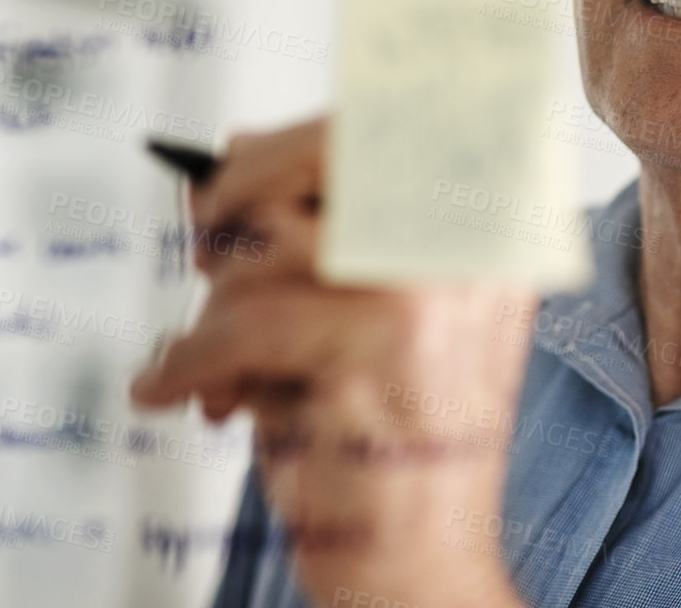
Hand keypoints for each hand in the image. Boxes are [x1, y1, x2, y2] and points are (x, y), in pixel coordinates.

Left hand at [130, 119, 534, 606]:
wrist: (423, 565)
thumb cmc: (390, 438)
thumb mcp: (365, 308)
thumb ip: (317, 226)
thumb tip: (229, 154)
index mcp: (493, 222)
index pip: (395, 118)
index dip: (298, 132)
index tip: (237, 155)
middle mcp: (478, 242)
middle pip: (327, 150)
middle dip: (238, 197)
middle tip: (205, 251)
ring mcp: (432, 292)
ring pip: (267, 248)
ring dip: (215, 314)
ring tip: (226, 367)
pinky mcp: (376, 350)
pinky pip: (241, 327)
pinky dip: (190, 364)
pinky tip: (187, 390)